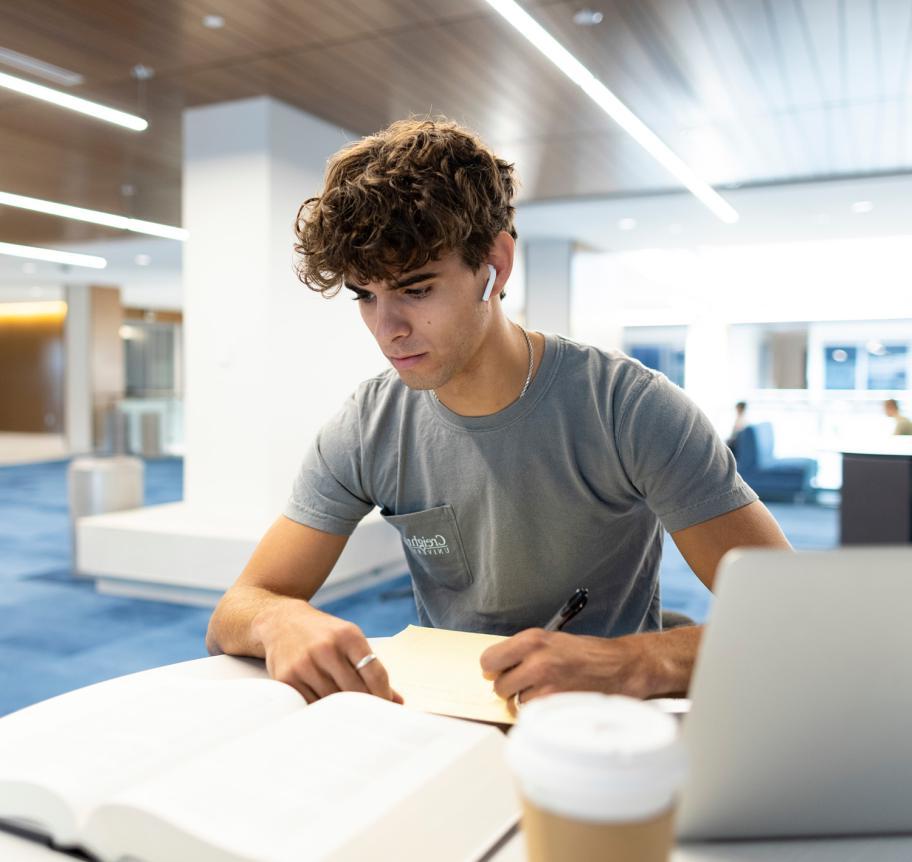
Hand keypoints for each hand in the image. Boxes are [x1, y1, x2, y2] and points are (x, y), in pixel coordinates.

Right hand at [254, 599, 402, 704]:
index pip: (375, 673)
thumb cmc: (323, 634)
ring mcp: (305, 663)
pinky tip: (327, 711)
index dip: (385, 695)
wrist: (282, 621)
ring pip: (333, 701)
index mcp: (348, 636)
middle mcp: (326, 648)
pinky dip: (322, 710)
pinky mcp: (287, 678)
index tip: (389, 708)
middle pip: (356, 691)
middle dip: (366, 707)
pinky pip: (312, 704)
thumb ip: (371, 667)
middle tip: (373, 718)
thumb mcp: (349, 639)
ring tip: (350, 716)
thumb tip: (396, 700)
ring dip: (344, 711)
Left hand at [480, 628, 650, 710]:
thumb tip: (496, 668)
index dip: (493, 667)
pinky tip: (553, 701)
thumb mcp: (552, 640)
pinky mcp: (556, 705)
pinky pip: (532, 714)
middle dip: (509, 687)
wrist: (620, 666)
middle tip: (525, 684)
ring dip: (525, 701)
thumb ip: (524, 652)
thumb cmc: (586, 654)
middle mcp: (536, 660)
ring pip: (515, 702)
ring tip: (545, 691)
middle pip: (499, 685)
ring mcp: (546, 685)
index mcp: (533, 639)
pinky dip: (538, 711)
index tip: (498, 670)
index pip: (489, 658)